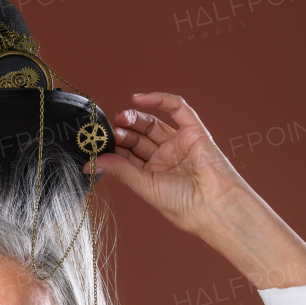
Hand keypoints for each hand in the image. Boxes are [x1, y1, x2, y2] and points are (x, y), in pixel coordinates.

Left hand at [88, 92, 248, 239]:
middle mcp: (165, 158)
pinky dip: (159, 100)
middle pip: (138, 138)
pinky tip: (138, 98)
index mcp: (153, 175)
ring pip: (152, 123)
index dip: (113, 149)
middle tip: (107, 131)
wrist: (214, 206)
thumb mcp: (145, 187)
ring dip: (134, 118)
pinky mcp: (194, 131)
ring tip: (118, 119)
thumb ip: (121, 171)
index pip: (128, 156)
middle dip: (122, 133)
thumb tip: (91, 163)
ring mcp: (179, 144)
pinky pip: (177, 109)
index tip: (95, 145)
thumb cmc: (183, 205)